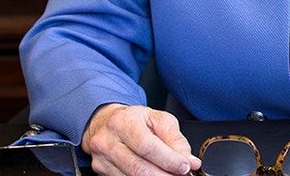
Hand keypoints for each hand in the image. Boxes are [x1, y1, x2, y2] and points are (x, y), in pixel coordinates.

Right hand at [81, 103, 200, 175]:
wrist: (106, 122)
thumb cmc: (134, 120)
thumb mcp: (159, 119)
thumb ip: (175, 139)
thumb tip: (189, 161)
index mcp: (123, 122)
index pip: (147, 146)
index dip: (168, 160)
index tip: (185, 167)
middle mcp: (107, 141)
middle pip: (139, 167)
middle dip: (164, 174)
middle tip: (180, 174)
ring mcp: (101, 158)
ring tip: (169, 174)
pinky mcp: (100, 171)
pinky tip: (155, 174)